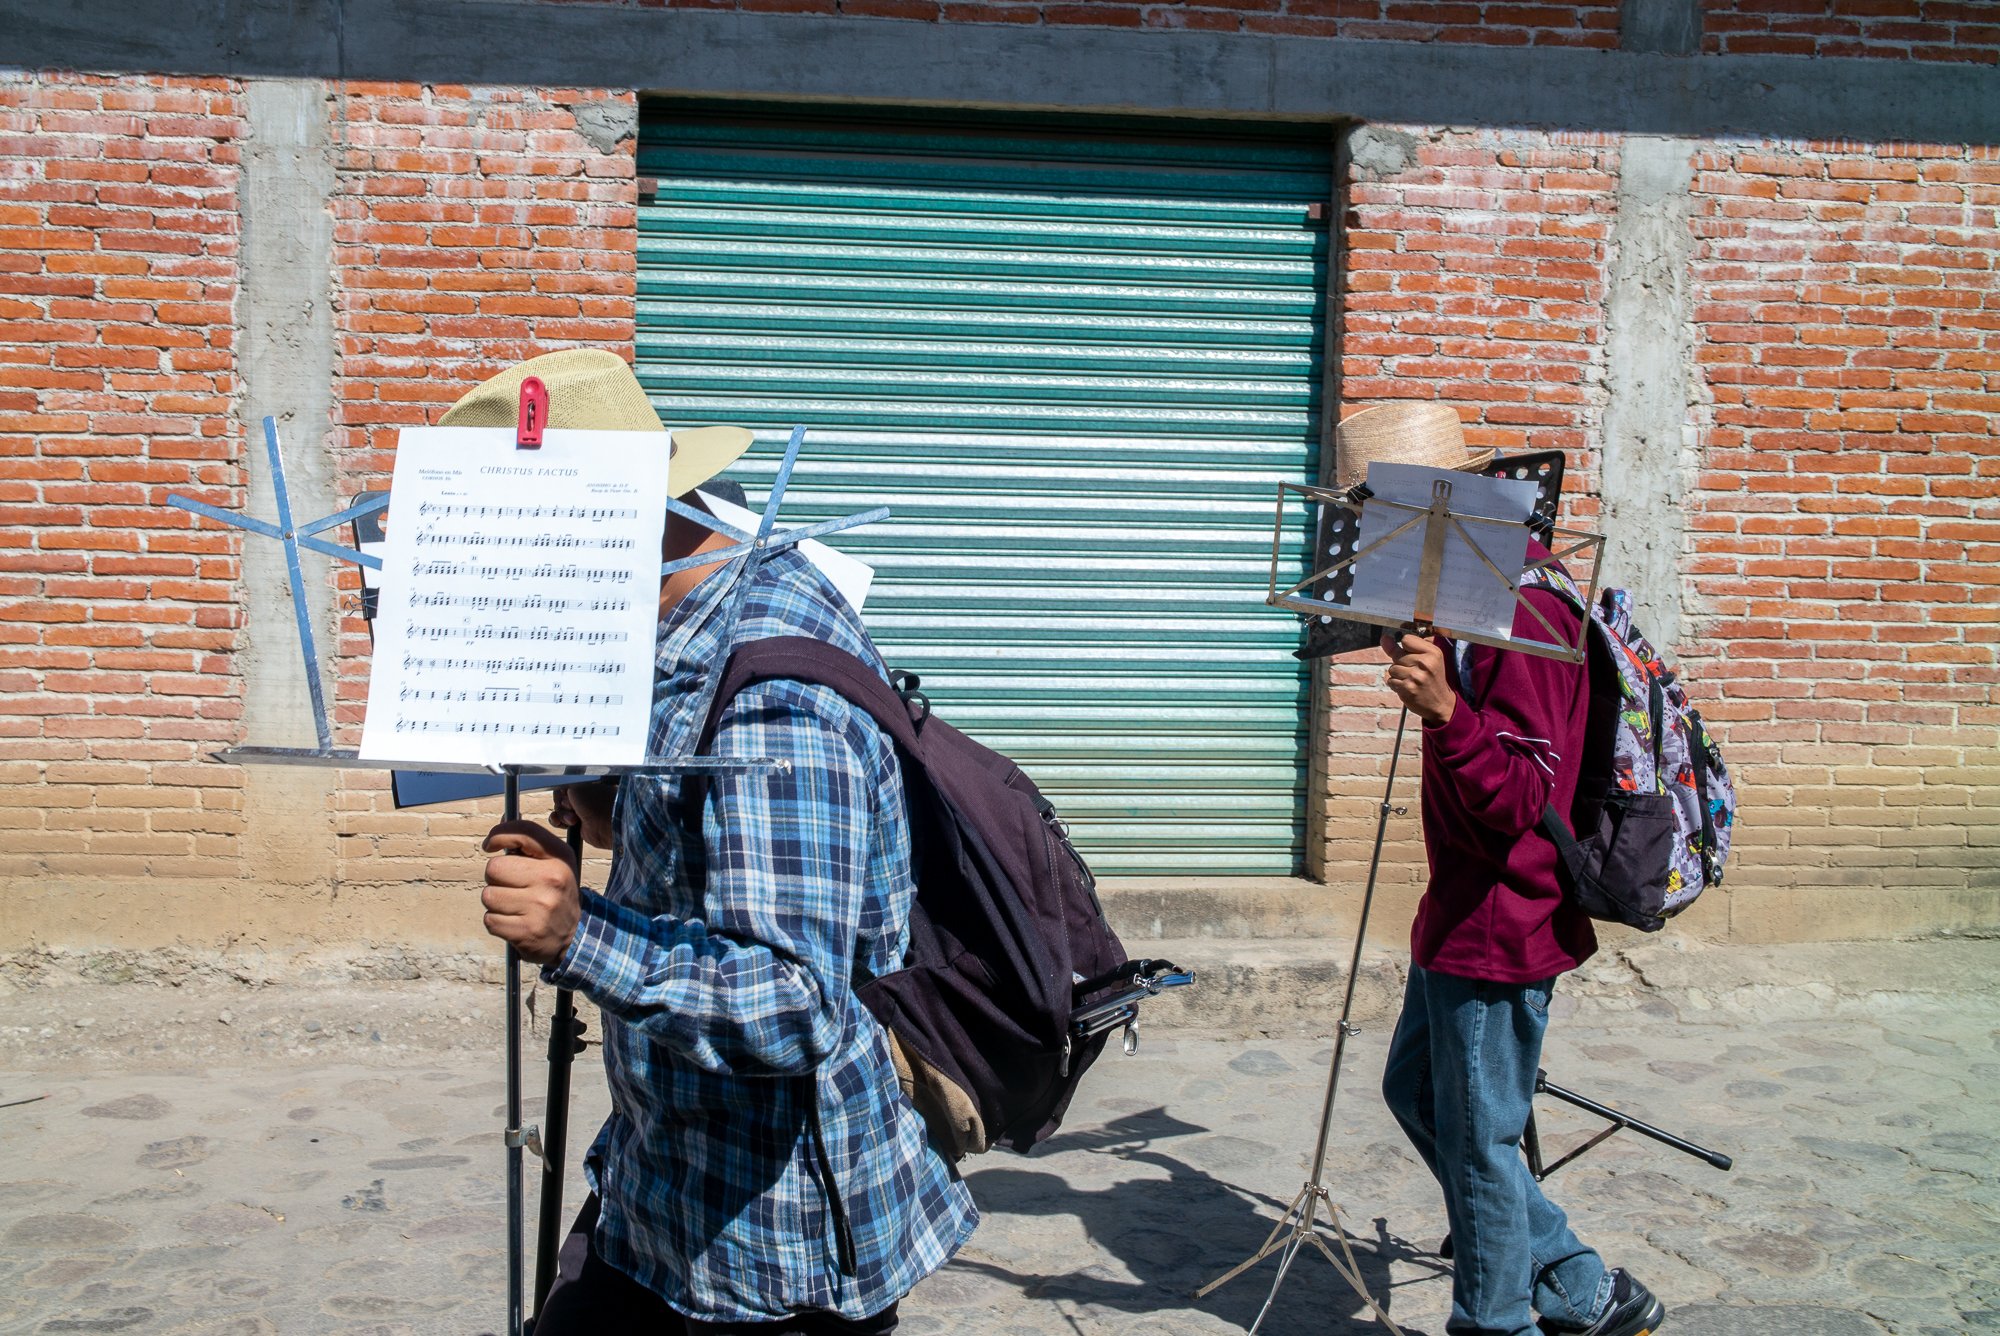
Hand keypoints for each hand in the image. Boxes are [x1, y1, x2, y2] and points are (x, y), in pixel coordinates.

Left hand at [481, 820, 581, 964]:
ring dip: (495, 902)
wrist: (573, 935)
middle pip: (494, 868)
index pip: (524, 832)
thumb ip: (528, 844)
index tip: (490, 845)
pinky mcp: (527, 931)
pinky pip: (490, 920)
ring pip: (489, 896)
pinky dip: (496, 922)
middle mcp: (552, 879)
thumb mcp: (553, 863)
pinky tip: (514, 921)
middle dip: (495, 877)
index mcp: (560, 857)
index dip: (499, 834)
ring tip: (514, 906)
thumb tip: (500, 824)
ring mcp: (540, 907)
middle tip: (511, 885)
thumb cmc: (554, 893)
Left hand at [1380, 630, 1456, 726]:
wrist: (1441, 703)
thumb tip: (1384, 638)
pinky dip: (1396, 685)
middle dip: (1401, 663)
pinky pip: (1391, 681)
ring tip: (1411, 679)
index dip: (1405, 647)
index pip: (1406, 639)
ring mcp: (1416, 676)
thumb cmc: (1432, 678)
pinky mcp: (1408, 688)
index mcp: (1433, 653)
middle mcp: (1425, 663)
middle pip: (1397, 654)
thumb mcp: (1428, 658)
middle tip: (1414, 671)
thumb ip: (1406, 647)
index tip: (1412, 655)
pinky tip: (1407, 687)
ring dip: (1398, 675)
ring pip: (1392, 668)